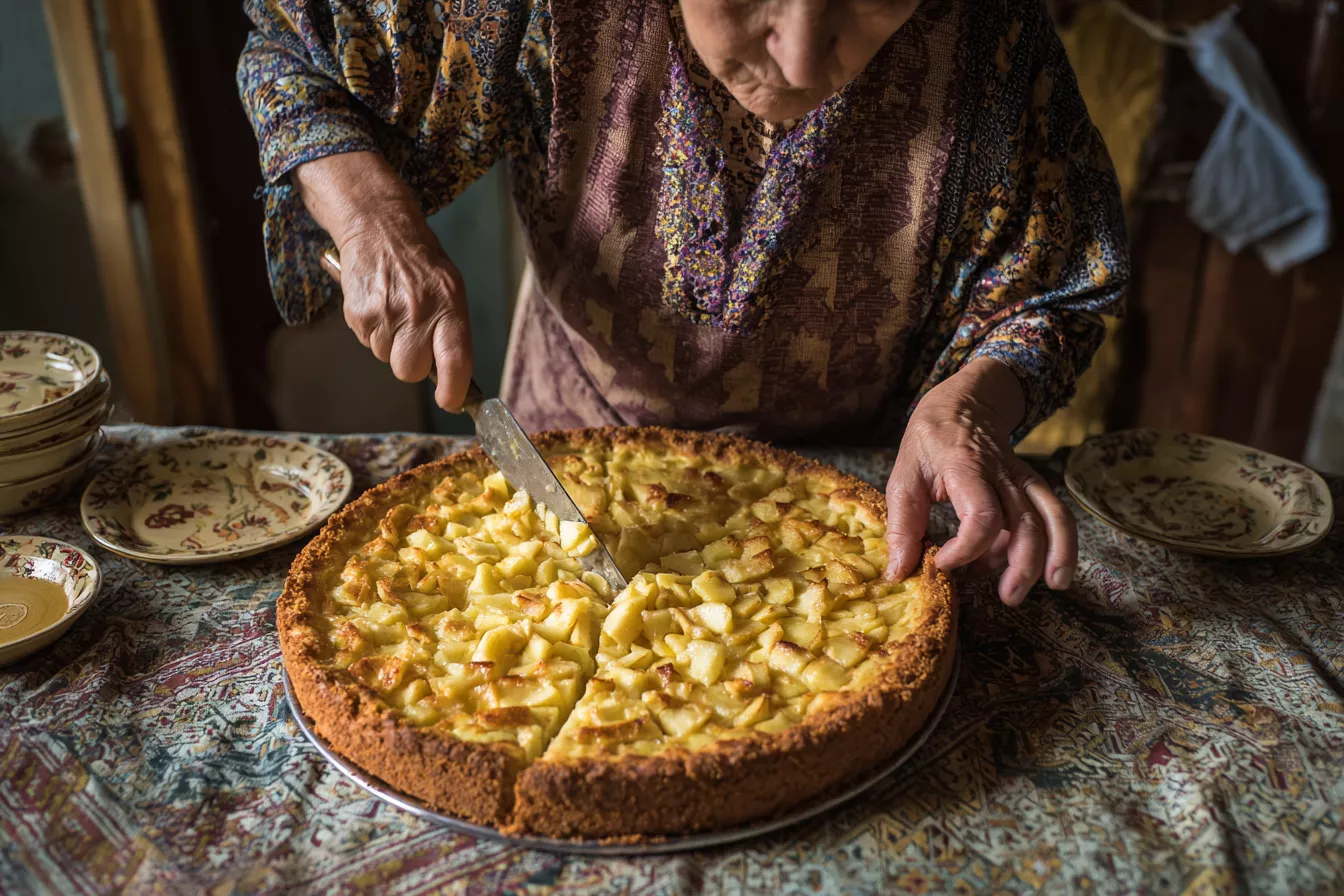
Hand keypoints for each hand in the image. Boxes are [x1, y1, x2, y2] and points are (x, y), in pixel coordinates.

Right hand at [292, 152, 472, 410]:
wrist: (380, 229)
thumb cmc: (422, 265)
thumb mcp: (452, 290)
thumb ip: (454, 332)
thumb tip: (453, 377)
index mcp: (450, 308)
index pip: (455, 362)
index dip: (452, 390)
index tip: (450, 401)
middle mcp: (418, 313)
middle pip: (411, 372)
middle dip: (413, 364)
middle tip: (415, 340)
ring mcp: (385, 315)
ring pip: (387, 359)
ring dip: (392, 344)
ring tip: (396, 311)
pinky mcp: (358, 315)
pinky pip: (368, 343)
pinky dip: (374, 332)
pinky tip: (379, 306)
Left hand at [884, 357, 1076, 605]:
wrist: (966, 401)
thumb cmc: (930, 439)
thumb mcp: (904, 474)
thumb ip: (902, 524)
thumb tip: (899, 572)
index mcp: (965, 467)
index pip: (981, 514)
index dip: (965, 548)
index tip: (942, 563)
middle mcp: (1002, 473)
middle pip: (1025, 522)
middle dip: (1022, 565)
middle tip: (1007, 597)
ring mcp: (1022, 478)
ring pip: (1051, 517)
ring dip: (1054, 555)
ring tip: (1050, 586)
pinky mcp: (1032, 485)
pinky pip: (1054, 513)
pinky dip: (1059, 542)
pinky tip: (1048, 571)